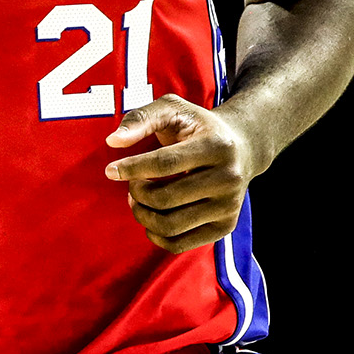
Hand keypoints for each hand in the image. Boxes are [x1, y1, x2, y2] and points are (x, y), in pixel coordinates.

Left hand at [103, 95, 270, 253]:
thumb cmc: (198, 126)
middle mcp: (229, 178)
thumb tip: (113, 141)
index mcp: (217, 145)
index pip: (165, 163)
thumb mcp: (172, 109)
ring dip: (142, 215)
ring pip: (170, 225)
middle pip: (165, 198)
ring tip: (138, 199)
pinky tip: (150, 216)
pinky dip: (155, 235)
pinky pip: (180, 244)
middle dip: (137, 192)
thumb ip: (141, 118)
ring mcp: (229, 206)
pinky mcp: (225, 226)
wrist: (242, 147)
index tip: (111, 170)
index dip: (132, 168)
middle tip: (132, 184)